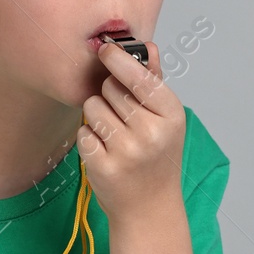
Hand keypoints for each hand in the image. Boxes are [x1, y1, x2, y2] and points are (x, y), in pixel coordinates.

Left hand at [78, 40, 184, 222]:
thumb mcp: (166, 119)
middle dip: (110, 95)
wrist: (149, 208)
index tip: (105, 48)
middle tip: (123, 116)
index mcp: (171, 115)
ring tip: (114, 134)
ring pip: (92, 107)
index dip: (118, 59)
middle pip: (109, 88)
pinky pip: (83, 132)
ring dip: (97, 116)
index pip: (139, 76)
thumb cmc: (157, 158)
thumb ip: (154, 81)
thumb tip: (146, 46)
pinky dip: (90, 138)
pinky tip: (105, 151)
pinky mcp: (103, 166)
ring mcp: (126, 152)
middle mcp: (151, 133)